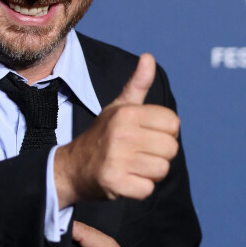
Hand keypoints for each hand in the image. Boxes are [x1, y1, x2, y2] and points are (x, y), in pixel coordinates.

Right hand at [54, 53, 179, 207]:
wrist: (73, 166)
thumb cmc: (103, 134)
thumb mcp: (118, 106)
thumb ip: (138, 83)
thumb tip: (149, 57)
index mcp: (126, 113)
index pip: (172, 123)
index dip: (164, 131)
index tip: (147, 133)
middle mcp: (121, 134)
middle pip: (171, 148)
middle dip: (159, 153)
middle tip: (139, 152)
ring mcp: (117, 159)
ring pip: (162, 169)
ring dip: (151, 172)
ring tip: (132, 165)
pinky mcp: (115, 183)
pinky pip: (148, 189)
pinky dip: (140, 188)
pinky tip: (126, 179)